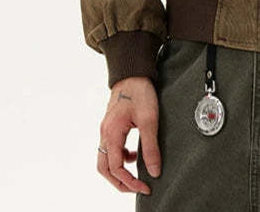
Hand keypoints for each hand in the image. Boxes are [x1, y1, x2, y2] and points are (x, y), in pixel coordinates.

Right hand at [97, 76, 160, 194]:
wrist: (133, 71)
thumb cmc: (140, 91)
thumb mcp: (149, 119)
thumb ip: (150, 147)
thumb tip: (154, 171)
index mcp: (112, 133)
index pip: (116, 168)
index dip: (130, 182)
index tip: (145, 187)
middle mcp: (105, 133)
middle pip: (104, 168)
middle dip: (119, 182)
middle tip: (137, 188)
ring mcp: (106, 129)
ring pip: (106, 159)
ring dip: (119, 171)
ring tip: (136, 174)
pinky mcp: (111, 125)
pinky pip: (111, 148)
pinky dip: (120, 157)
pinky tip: (134, 154)